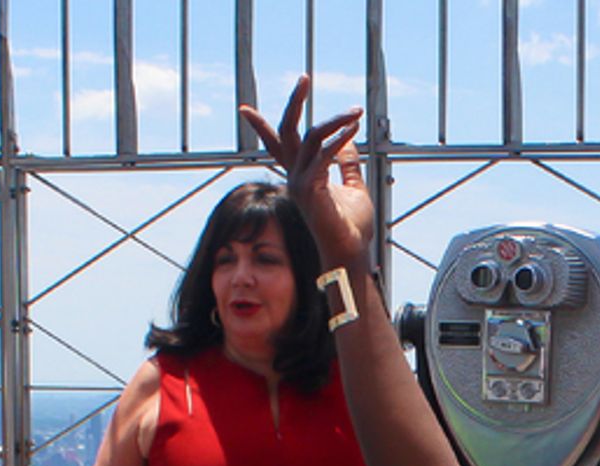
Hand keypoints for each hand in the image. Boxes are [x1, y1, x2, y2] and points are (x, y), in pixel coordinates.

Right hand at [240, 76, 372, 268]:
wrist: (350, 252)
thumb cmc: (352, 228)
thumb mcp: (354, 189)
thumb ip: (348, 166)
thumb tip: (349, 141)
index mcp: (301, 176)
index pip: (278, 146)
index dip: (261, 127)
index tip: (244, 109)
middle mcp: (295, 177)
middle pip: (287, 131)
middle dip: (294, 103)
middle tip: (304, 78)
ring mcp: (300, 182)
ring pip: (310, 136)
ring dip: (334, 121)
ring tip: (355, 113)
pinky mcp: (310, 188)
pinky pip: (323, 153)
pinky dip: (339, 139)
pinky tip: (353, 130)